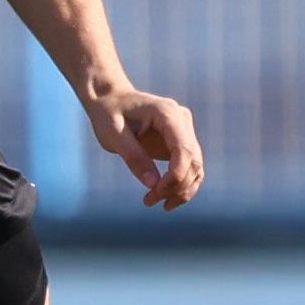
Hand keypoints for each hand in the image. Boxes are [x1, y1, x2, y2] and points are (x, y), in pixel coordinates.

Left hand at [86, 81, 205, 209]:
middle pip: (193, 160)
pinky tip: (165, 200)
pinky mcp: (180, 143)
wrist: (111, 100)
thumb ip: (134, 157)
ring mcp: (184, 131)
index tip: (157, 191)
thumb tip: (153, 184)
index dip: (177, 174)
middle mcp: (182, 120)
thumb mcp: (113, 135)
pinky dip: (181, 186)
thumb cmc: (109, 114)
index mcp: (167, 113)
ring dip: (181, 190)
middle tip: (149, 201)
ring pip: (196, 167)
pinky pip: (189, 168)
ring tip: (156, 203)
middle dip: (176, 186)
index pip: (184, 147)